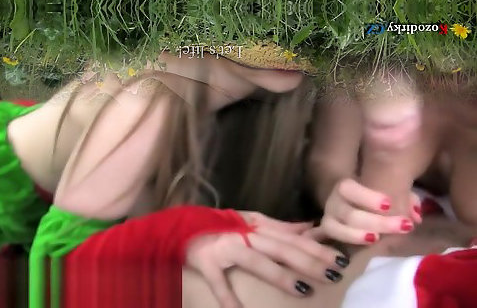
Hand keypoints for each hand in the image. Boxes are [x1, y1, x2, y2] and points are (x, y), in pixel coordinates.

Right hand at [185, 210, 349, 307]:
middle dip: (309, 260)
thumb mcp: (251, 223)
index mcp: (257, 226)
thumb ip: (280, 227)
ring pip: (257, 261)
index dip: (316, 247)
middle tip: (333, 273)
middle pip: (281, 248)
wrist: (182, 228)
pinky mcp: (207, 263)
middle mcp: (244, 235)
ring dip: (280, 274)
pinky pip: (218, 283)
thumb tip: (310, 227)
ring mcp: (225, 248)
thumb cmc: (221, 227)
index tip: (339, 258)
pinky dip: (228, 298)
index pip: (291, 237)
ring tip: (303, 289)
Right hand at [307, 178, 421, 245]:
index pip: (349, 188)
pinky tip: (367, 245)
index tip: (389, 204)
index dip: (367, 197)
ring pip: (338, 227)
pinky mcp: (330, 232)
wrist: (351, 204)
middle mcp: (334, 201)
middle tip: (403, 226)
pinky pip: (335, 239)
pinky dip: (349, 242)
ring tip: (378, 238)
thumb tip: (415, 215)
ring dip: (359, 235)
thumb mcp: (388, 191)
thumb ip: (404, 198)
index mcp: (346, 187)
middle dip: (376, 221)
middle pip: (350, 213)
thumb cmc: (373, 197)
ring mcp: (330, 218)